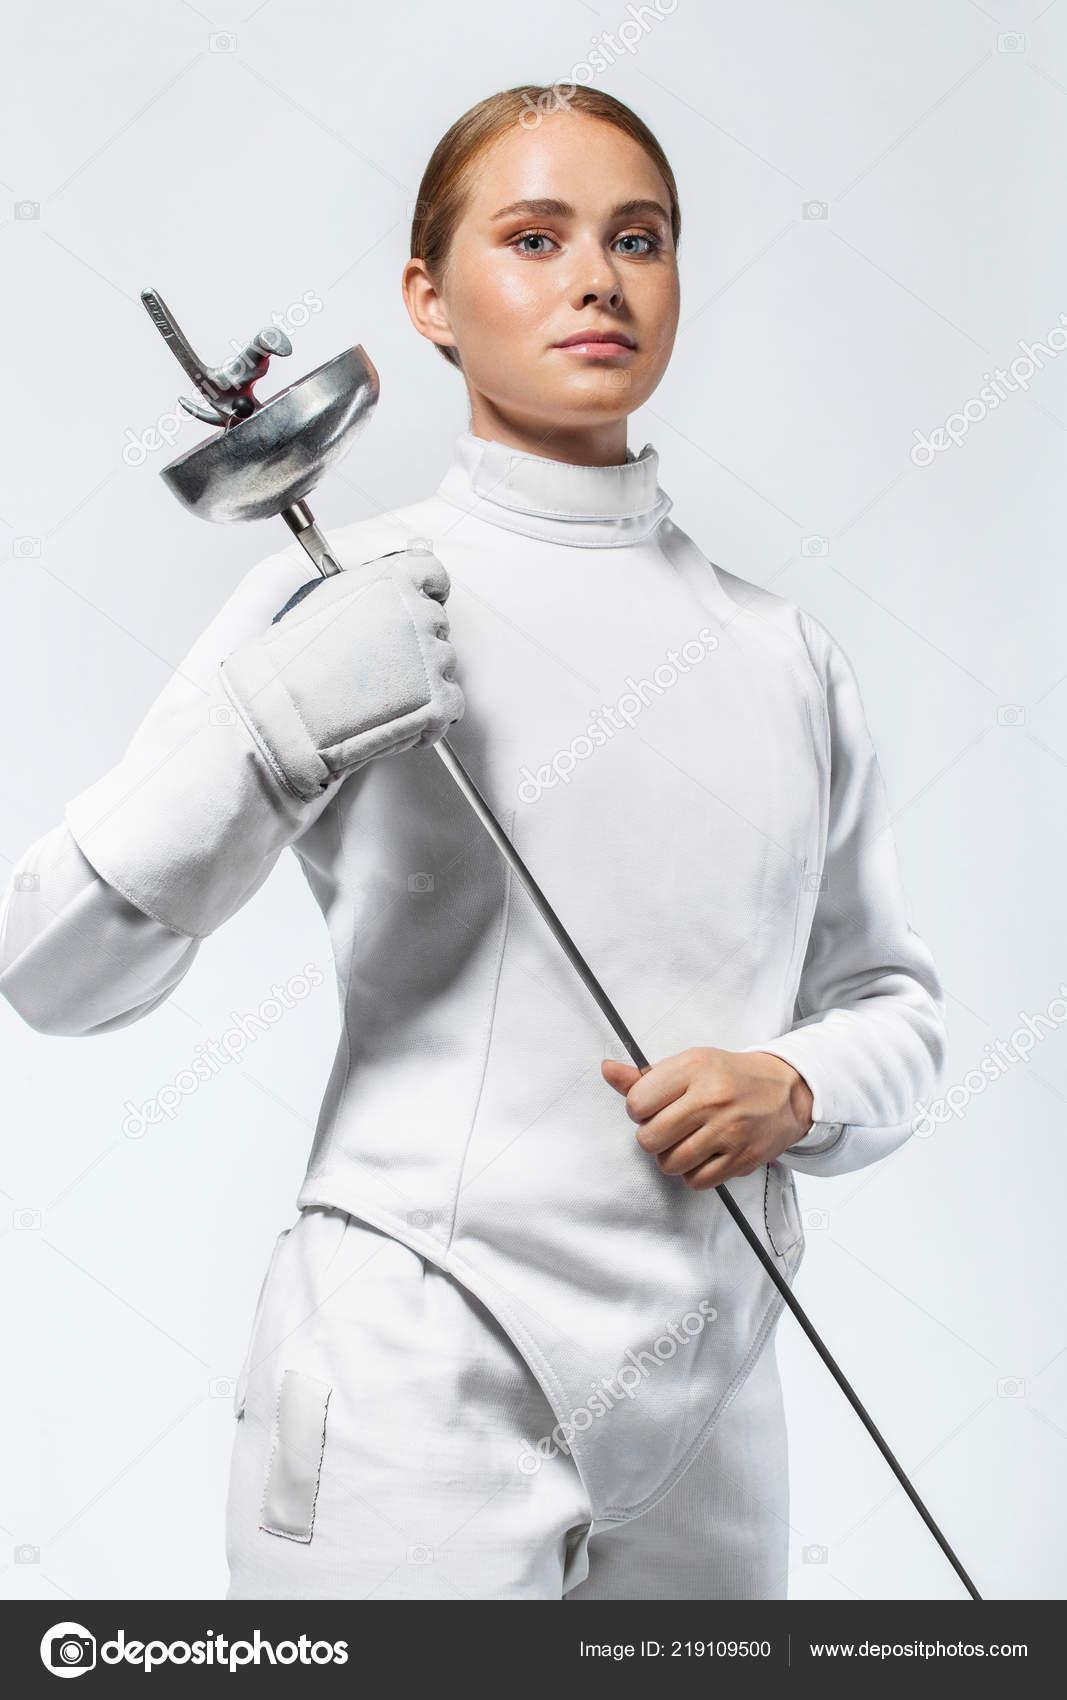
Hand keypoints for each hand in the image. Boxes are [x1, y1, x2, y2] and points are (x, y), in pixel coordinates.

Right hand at [220, 546, 463, 801]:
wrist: (281, 710)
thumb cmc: (294, 659)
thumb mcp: (331, 597)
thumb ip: (376, 585)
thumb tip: (413, 561)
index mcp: (393, 580)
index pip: (433, 576)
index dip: (426, 596)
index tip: (415, 613)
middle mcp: (418, 613)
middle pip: (436, 627)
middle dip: (414, 647)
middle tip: (376, 669)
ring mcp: (433, 658)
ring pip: (443, 668)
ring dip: (420, 683)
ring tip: (374, 697)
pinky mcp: (440, 701)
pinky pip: (450, 705)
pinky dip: (429, 716)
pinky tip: (392, 718)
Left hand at [601, 1047, 813, 1189]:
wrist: (785, 1090)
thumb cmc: (729, 1076)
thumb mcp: (689, 1065)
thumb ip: (644, 1076)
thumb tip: (607, 1070)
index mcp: (693, 1068)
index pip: (637, 1102)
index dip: (639, 1109)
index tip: (653, 1107)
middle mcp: (710, 1098)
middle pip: (649, 1138)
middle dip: (653, 1137)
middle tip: (669, 1127)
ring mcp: (728, 1130)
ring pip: (670, 1164)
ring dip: (671, 1158)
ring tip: (686, 1141)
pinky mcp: (742, 1158)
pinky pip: (696, 1181)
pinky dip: (693, 1173)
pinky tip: (704, 1155)